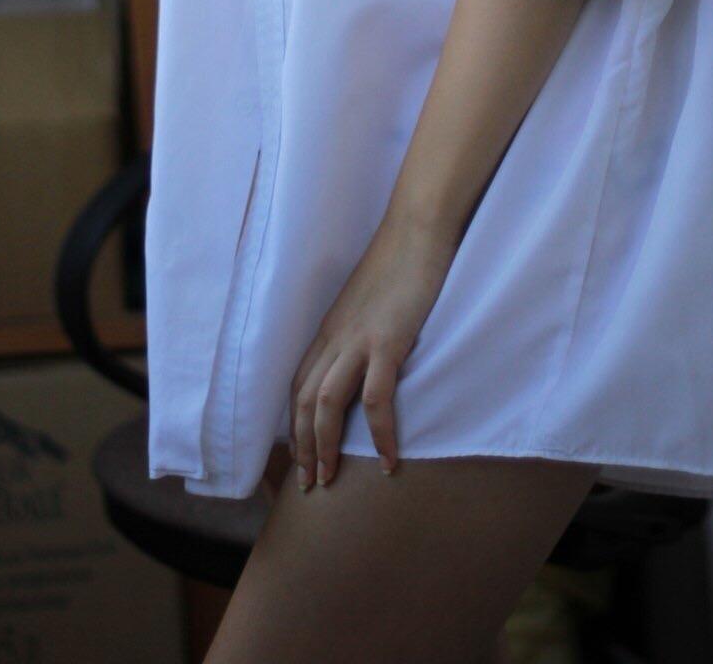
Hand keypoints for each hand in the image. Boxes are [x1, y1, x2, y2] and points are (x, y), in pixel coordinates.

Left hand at [288, 210, 458, 489]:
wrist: (417, 229)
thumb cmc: (400, 261)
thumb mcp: (369, 301)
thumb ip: (362, 329)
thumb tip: (367, 357)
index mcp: (329, 329)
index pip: (298, 384)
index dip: (294, 425)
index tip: (300, 457)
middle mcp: (334, 337)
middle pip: (301, 400)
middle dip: (301, 446)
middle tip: (310, 484)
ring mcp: (358, 339)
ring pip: (324, 403)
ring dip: (324, 447)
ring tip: (331, 480)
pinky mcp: (387, 341)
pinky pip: (375, 399)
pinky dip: (379, 434)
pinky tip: (389, 459)